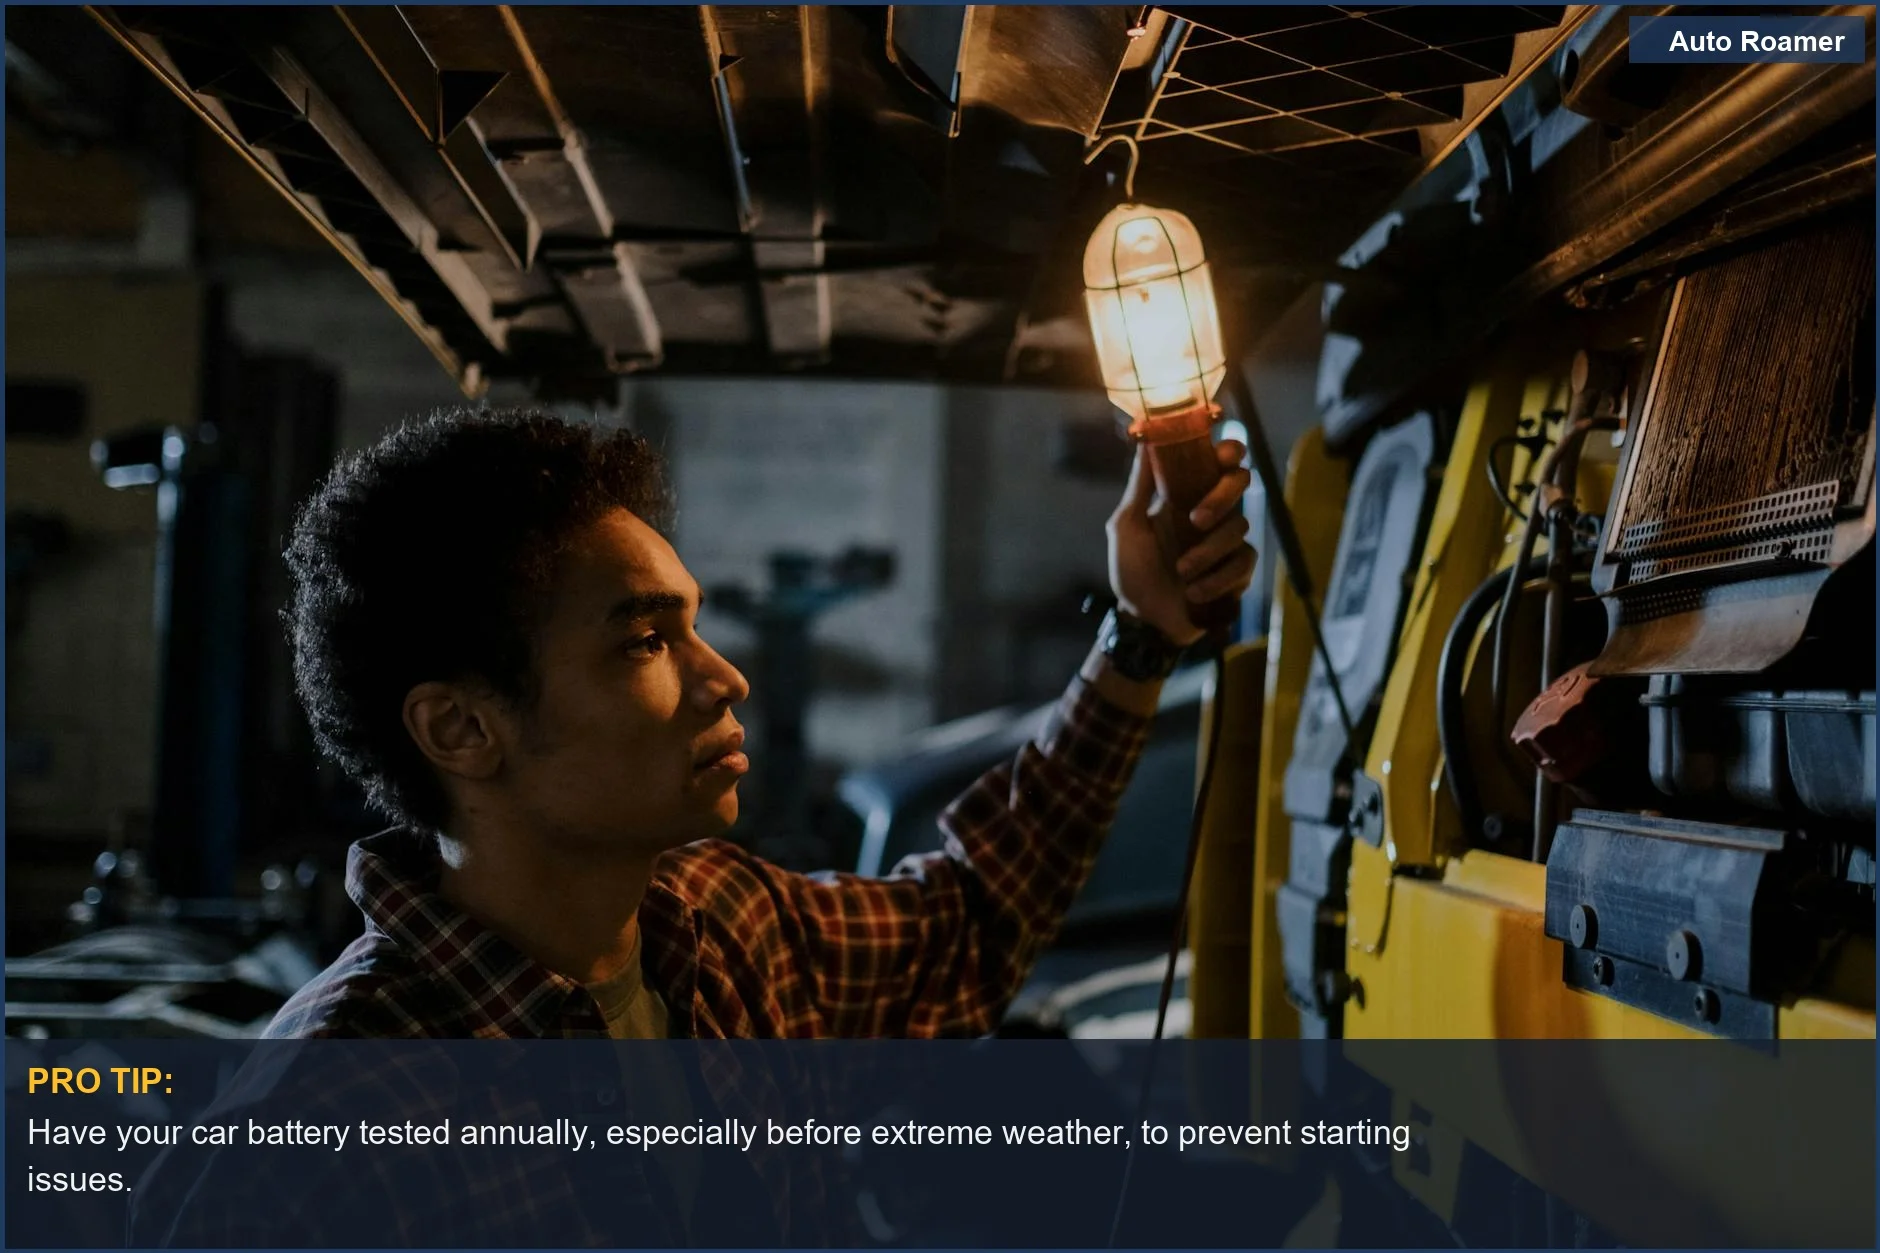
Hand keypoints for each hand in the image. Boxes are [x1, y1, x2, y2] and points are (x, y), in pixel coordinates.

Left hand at [1106, 439, 1256, 646]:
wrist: (1142, 619)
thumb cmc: (1132, 569)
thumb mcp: (1127, 524)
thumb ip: (1139, 485)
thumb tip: (1144, 439)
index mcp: (1187, 494)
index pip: (1219, 460)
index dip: (1229, 450)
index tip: (1222, 455)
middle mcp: (1213, 511)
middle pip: (1241, 482)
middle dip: (1222, 497)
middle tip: (1196, 520)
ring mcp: (1227, 541)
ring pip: (1240, 526)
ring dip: (1208, 551)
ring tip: (1181, 572)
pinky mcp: (1238, 571)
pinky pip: (1243, 562)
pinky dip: (1217, 578)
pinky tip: (1195, 592)